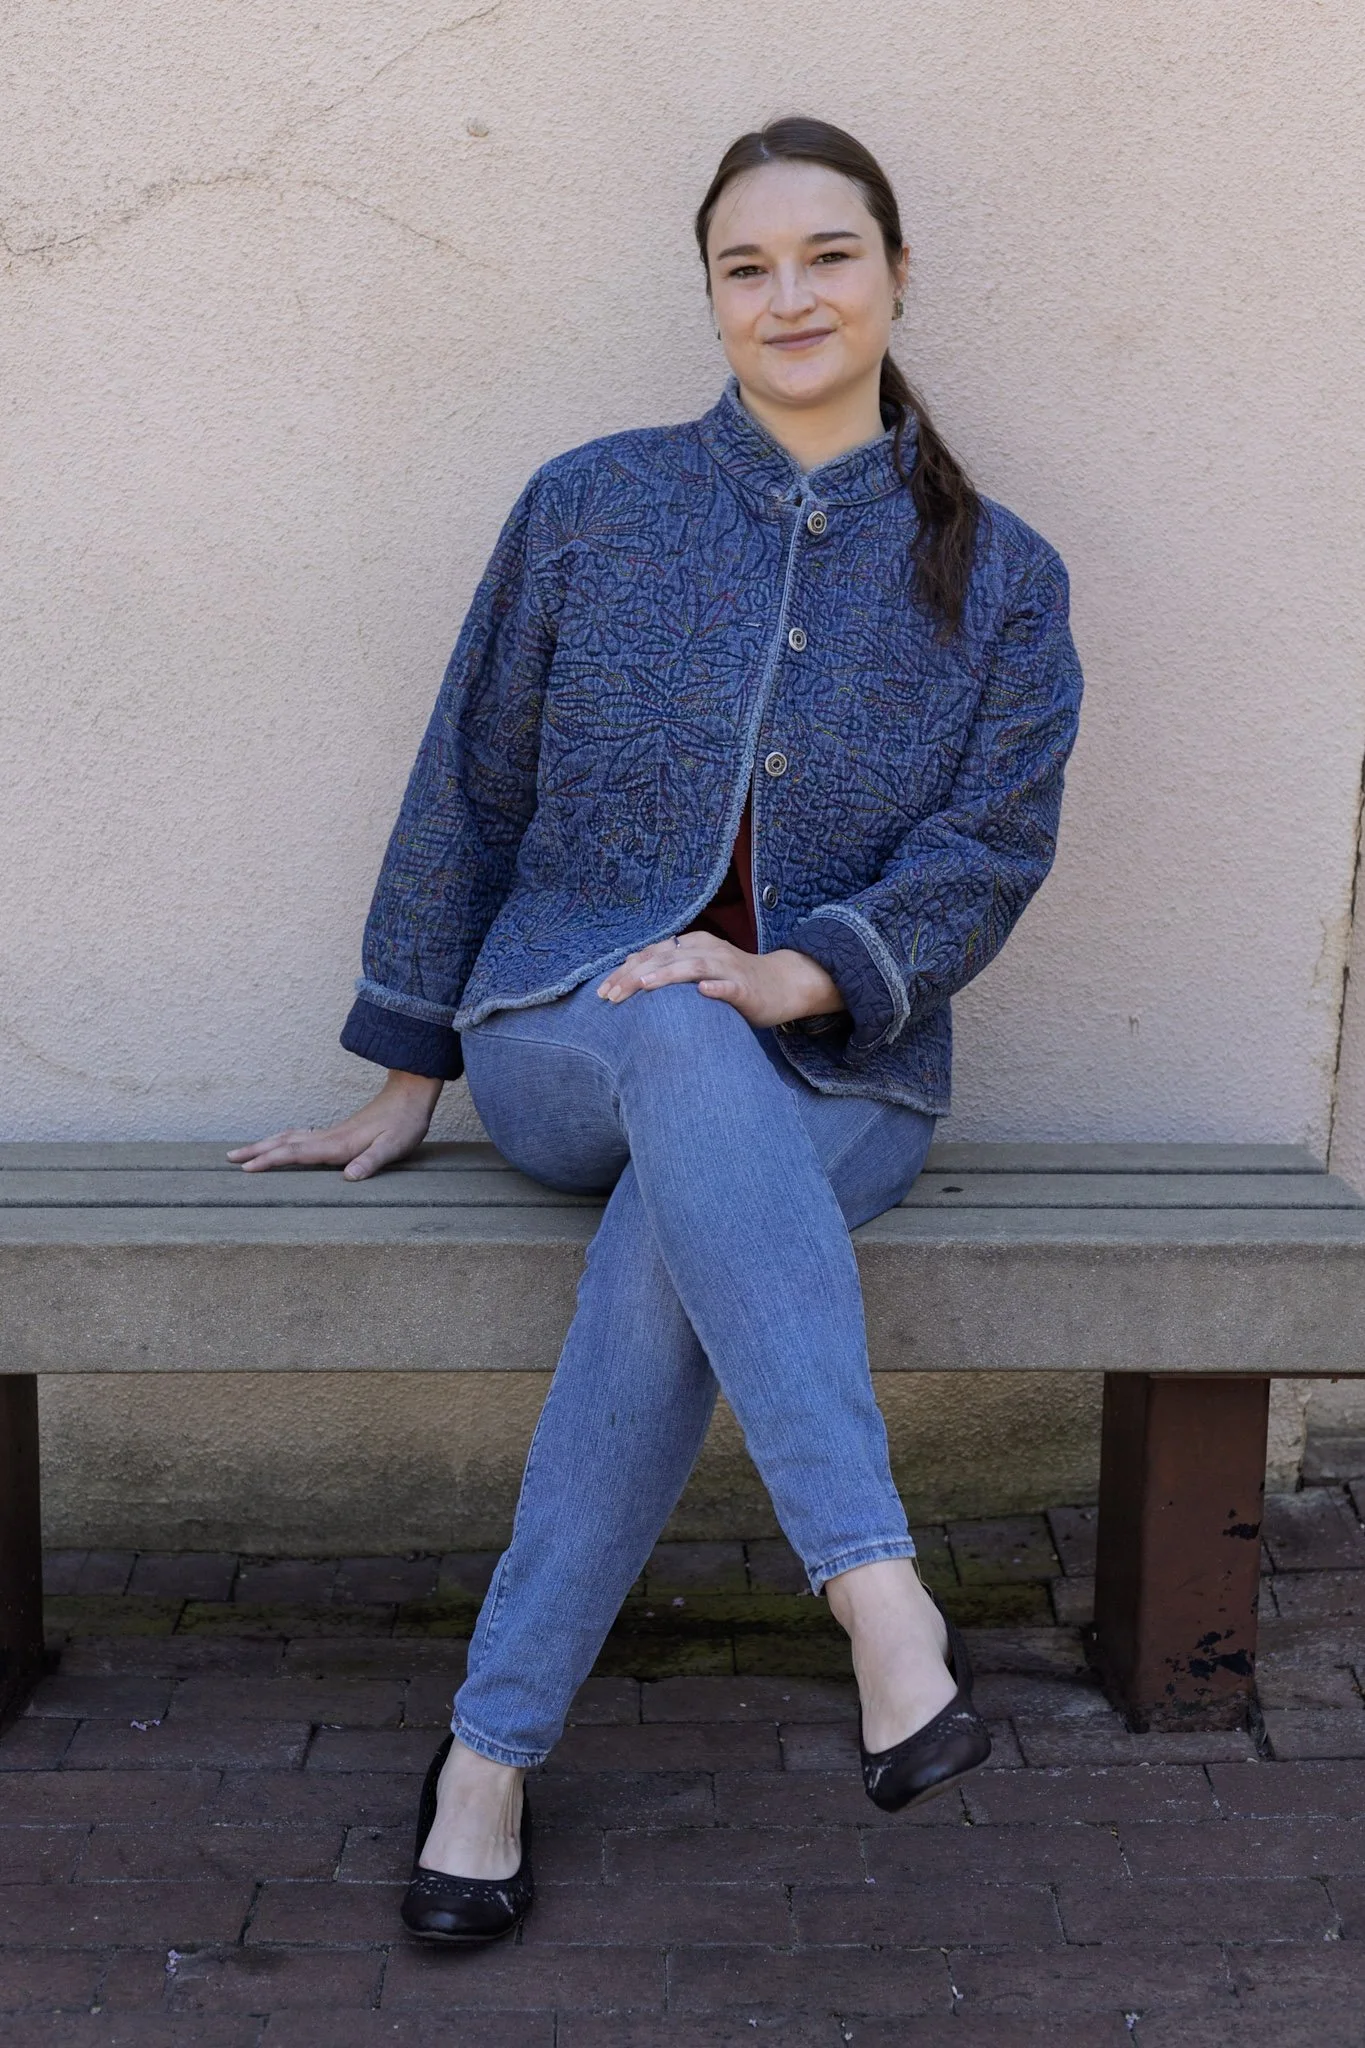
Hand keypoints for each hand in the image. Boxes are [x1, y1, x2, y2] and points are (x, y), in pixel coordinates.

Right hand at [226, 1071, 443, 1179]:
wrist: (410, 1096)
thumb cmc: (404, 1124)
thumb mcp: (393, 1147)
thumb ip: (371, 1161)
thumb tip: (350, 1176)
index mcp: (338, 1144)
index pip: (297, 1153)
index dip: (271, 1160)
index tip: (247, 1168)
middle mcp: (329, 1137)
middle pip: (284, 1143)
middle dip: (256, 1151)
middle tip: (229, 1159)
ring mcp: (331, 1132)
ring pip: (289, 1137)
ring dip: (265, 1144)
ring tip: (244, 1152)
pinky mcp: (337, 1131)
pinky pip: (300, 1136)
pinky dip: (282, 1140)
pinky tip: (280, 1144)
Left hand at [597, 932, 844, 1029]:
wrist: (783, 983)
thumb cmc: (734, 979)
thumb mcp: (697, 968)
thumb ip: (668, 967)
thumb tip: (631, 970)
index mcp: (692, 945)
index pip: (652, 954)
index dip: (625, 971)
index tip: (602, 991)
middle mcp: (707, 951)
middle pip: (665, 959)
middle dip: (634, 976)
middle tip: (610, 995)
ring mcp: (727, 968)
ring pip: (693, 967)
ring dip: (668, 976)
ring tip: (644, 986)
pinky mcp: (745, 987)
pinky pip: (730, 985)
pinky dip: (716, 987)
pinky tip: (703, 992)